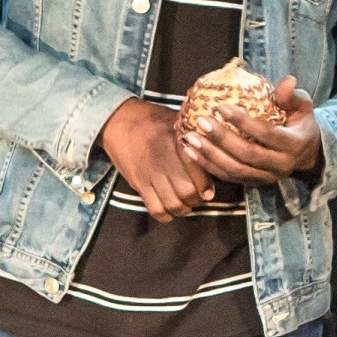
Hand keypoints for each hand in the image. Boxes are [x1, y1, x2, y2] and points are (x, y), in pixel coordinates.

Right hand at [99, 98, 210, 219]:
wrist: (120, 121)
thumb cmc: (154, 121)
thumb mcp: (177, 122)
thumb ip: (196, 138)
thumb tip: (217, 156)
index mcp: (177, 140)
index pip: (198, 169)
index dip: (206, 185)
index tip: (208, 192)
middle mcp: (164, 157)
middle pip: (187, 191)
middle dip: (195, 200)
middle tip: (197, 198)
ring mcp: (149, 172)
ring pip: (172, 203)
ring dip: (182, 209)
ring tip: (185, 204)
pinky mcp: (138, 182)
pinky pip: (154, 208)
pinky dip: (165, 215)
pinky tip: (169, 210)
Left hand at [178, 76, 322, 184]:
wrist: (305, 156)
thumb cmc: (299, 124)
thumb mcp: (303, 108)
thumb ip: (293, 96)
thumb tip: (287, 81)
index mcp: (294, 145)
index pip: (267, 134)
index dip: (243, 121)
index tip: (220, 106)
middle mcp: (280, 166)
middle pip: (247, 155)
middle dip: (221, 138)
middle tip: (201, 121)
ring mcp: (265, 178)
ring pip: (234, 170)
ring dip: (210, 155)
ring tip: (190, 138)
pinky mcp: (252, 184)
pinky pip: (228, 177)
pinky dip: (207, 166)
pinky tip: (190, 152)